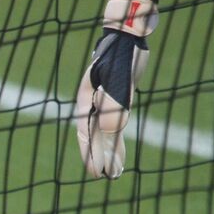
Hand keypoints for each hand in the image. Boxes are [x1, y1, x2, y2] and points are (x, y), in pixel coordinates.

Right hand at [75, 0, 157, 178]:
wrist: (127, 36)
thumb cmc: (121, 54)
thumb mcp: (118, 78)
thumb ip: (115, 102)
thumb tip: (113, 131)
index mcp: (87, 100)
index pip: (87, 133)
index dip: (90, 154)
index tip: (95, 172)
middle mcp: (92, 105)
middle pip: (94, 137)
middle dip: (98, 157)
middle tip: (103, 178)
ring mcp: (103, 105)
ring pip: (104, 135)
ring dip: (108, 154)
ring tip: (114, 174)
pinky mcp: (116, 103)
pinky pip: (115, 129)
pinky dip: (118, 144)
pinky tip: (122, 159)